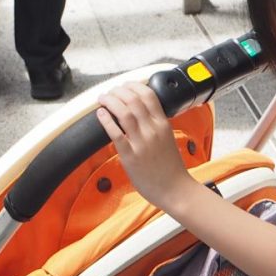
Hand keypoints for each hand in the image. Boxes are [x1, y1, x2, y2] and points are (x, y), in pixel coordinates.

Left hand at [96, 82, 194, 211]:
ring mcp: (141, 143)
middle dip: (118, 91)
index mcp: (163, 124)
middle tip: (110, 92)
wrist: (175, 189)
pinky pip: (116, 133)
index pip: (149, 95)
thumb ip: (156, 123)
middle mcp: (153, 130)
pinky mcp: (130, 156)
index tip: (124, 85)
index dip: (133, 85)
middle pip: (133, 100)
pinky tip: (101, 114)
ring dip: (110, 101)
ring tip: (103, 99)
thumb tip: (141, 111)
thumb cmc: (171, 167)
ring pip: (124, 112)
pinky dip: (106, 120)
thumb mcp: (168, 137)